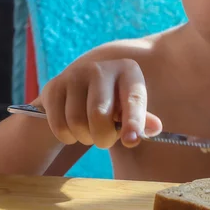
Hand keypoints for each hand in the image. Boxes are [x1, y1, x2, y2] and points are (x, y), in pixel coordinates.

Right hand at [39, 58, 161, 148]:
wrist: (80, 90)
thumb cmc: (115, 103)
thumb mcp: (131, 109)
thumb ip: (143, 121)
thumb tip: (155, 128)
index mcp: (128, 70)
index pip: (132, 100)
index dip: (133, 122)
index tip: (131, 141)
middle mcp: (100, 68)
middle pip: (99, 115)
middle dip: (103, 138)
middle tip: (105, 140)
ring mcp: (74, 75)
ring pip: (76, 122)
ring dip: (84, 138)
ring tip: (90, 132)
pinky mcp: (53, 86)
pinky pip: (59, 125)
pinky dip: (67, 137)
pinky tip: (73, 130)